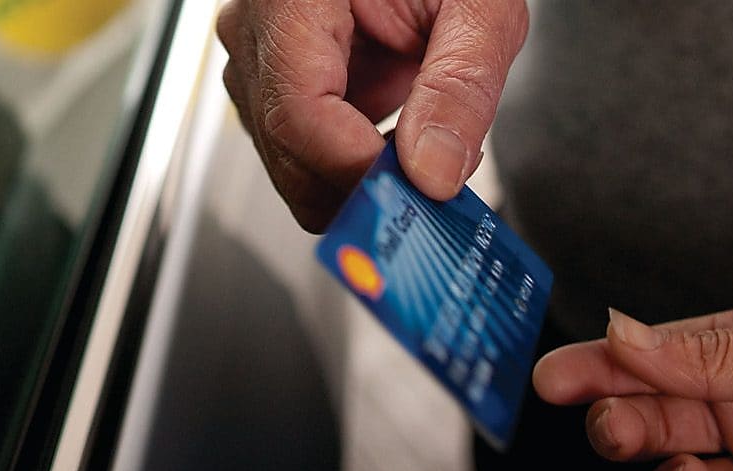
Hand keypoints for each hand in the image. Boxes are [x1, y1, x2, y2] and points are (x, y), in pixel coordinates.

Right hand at [216, 0, 528, 231]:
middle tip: (436, 183)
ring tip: (423, 135)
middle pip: (287, 152)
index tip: (421, 191)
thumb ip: (461, 84)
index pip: (298, 115)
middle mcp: (254, 31)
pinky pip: (301, 147)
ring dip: (360, 170)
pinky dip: (352, 156)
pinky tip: (397, 130)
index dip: (358, 169)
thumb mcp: (478, 3)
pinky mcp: (274, 82)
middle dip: (363, 184)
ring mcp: (257, 59)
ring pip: (291, 162)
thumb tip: (434, 170)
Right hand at [531, 296, 732, 470]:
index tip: (552, 380)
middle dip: (620, 419)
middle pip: (655, 414)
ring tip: (674, 469)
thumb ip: (719, 349)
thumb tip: (625, 333)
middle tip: (614, 429)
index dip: (602, 365)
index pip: (658, 354)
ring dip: (659, 468)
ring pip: (678, 468)